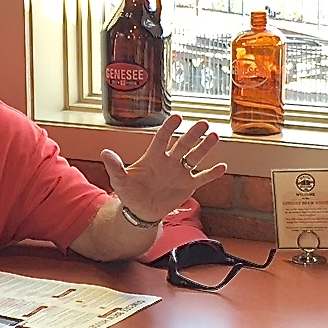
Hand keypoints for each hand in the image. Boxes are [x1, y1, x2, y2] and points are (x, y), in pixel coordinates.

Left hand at [100, 114, 228, 224]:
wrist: (141, 210)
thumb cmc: (130, 193)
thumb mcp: (120, 180)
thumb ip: (115, 166)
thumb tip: (105, 152)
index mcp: (153, 157)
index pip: (162, 139)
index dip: (169, 129)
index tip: (177, 117)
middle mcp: (169, 161)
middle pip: (182, 145)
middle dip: (192, 135)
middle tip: (202, 123)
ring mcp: (180, 172)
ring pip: (194, 157)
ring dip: (205, 148)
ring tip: (214, 136)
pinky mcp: (188, 185)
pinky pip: (202, 178)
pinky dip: (212, 174)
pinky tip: (223, 166)